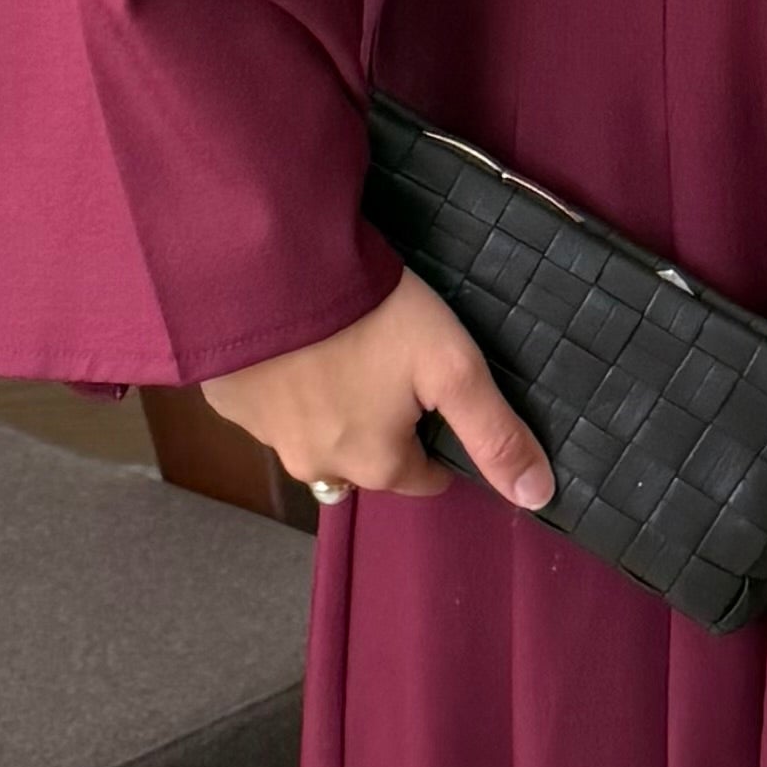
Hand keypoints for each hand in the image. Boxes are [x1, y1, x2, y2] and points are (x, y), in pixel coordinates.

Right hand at [203, 271, 554, 510]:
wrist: (270, 268)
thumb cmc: (373, 318)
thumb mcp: (452, 366)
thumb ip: (495, 432)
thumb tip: (539, 497)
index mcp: (374, 465)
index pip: (424, 477)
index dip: (438, 439)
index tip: (437, 395)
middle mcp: (316, 465)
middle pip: (367, 458)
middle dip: (382, 425)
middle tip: (388, 360)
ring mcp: (265, 435)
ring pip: (315, 435)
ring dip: (329, 407)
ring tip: (340, 348)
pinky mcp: (228, 401)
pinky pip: (268, 405)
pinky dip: (283, 384)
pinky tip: (293, 344)